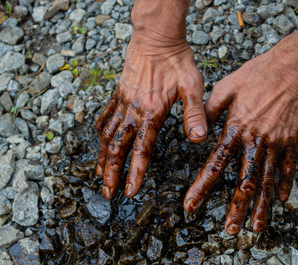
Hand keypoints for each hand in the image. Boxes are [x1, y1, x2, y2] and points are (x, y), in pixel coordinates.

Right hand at [95, 31, 206, 198]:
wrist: (155, 36)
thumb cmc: (177, 61)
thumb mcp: (192, 85)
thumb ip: (194, 113)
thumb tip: (199, 139)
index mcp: (151, 112)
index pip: (141, 149)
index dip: (135, 173)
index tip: (130, 192)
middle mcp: (133, 110)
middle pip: (116, 147)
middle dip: (110, 173)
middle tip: (107, 194)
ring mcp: (122, 103)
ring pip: (107, 136)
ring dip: (102, 158)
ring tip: (98, 177)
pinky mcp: (118, 95)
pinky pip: (105, 118)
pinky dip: (100, 135)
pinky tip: (99, 145)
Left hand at [183, 48, 297, 235]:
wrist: (293, 69)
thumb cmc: (257, 75)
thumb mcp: (225, 88)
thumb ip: (210, 111)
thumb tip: (197, 129)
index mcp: (235, 130)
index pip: (215, 165)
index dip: (201, 188)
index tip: (190, 206)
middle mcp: (255, 142)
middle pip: (244, 182)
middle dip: (236, 208)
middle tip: (230, 230)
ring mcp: (276, 144)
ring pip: (267, 182)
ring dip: (262, 207)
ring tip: (257, 228)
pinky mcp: (291, 142)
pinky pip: (289, 168)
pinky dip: (285, 185)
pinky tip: (280, 200)